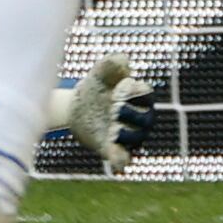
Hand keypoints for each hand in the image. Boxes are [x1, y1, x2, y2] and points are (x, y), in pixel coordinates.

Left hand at [64, 54, 156, 173]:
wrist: (77, 106)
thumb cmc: (96, 87)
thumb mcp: (99, 73)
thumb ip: (110, 64)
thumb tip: (124, 61)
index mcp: (138, 96)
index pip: (145, 94)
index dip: (134, 91)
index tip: (118, 88)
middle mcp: (139, 118)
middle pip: (144, 118)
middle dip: (130, 113)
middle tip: (114, 108)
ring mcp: (128, 135)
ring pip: (136, 139)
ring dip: (126, 135)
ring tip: (113, 129)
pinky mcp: (113, 148)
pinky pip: (122, 158)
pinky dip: (120, 160)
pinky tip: (114, 162)